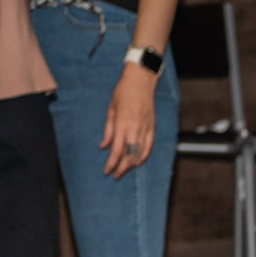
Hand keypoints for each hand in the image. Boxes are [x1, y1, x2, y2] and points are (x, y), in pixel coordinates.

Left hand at [100, 63, 157, 178]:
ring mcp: (145, 129)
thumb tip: (103, 146)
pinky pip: (148, 146)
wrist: (141, 81)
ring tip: (124, 170)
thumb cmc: (122, 92)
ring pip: (139, 153)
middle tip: (115, 175)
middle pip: (128, 155)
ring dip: (131, 164)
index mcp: (122, 124)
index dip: (111, 163)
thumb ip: (108, 129)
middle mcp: (134, 129)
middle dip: (121, 167)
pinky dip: (144, 156)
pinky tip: (138, 162)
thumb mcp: (110, 109)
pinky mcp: (152, 127)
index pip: (116, 150)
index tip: (106, 171)